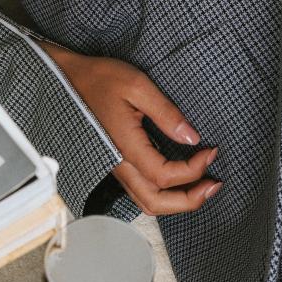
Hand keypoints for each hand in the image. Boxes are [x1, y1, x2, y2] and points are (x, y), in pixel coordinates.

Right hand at [38, 39, 221, 216]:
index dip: (194, 169)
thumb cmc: (99, 79)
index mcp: (124, 147)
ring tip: (201, 187)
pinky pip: (140, 191)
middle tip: (214, 185)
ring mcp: (115, 167)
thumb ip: (166, 112)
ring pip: (147, 202)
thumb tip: (192, 137)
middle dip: (190, 200)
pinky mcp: (115, 163)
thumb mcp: (136, 85)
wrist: (67, 79)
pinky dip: (163, 194)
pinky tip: (178, 180)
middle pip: (156, 203)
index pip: (166, 176)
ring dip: (177, 202)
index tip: (211, 151)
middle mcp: (118, 164)